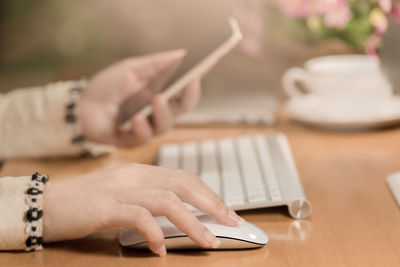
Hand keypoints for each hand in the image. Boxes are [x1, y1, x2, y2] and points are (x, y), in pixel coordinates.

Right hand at [42, 164, 242, 255]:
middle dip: (212, 203)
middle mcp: (134, 176)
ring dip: (192, 223)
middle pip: (183, 183)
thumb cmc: (86, 203)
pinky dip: (155, 234)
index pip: (183, 177)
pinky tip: (160, 250)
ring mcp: (119, 189)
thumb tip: (178, 214)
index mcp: (140, 172)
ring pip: (167, 200)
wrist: (45, 203)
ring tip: (207, 241)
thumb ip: (148, 199)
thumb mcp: (123, 195)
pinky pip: (138, 217)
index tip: (226, 211)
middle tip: (231, 223)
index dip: (209, 193)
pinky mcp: (104, 207)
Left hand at [79, 50, 200, 146]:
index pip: (184, 93)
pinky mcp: (131, 141)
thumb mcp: (131, 69)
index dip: (194, 85)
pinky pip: (143, 138)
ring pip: (165, 126)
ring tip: (157, 99)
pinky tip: (136, 119)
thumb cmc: (107, 86)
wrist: (79, 105)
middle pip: (181, 110)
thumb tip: (181, 54)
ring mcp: (145, 128)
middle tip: (189, 83)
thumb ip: (155, 64)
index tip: (200, 71)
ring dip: (162, 114)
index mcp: (160, 94)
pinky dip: (142, 129)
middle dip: (188, 98)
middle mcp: (156, 113)